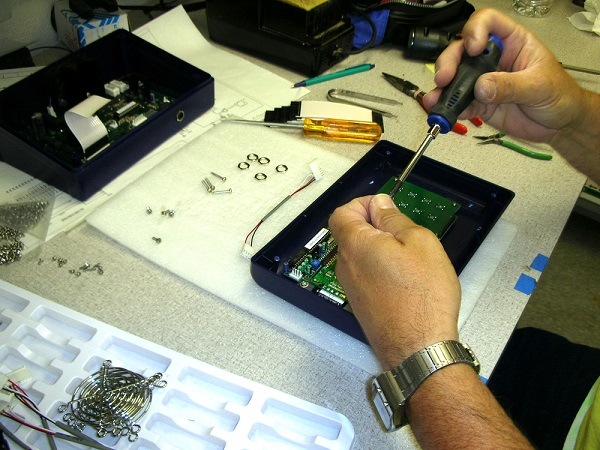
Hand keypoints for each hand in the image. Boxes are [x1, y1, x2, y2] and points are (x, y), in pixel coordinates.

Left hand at [328, 194, 459, 369]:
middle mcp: (346, 266)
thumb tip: (380, 205)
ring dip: (380, 249)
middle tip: (404, 233)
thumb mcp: (419, 242)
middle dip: (375, 226)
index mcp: (355, 244)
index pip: (341, 212)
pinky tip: (406, 280)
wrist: (420, 349)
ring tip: (410, 260)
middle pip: (350, 233)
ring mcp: (351, 287)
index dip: (362, 204)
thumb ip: (394, 218)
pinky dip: (381, 270)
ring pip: (360, 255)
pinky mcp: (361, 304)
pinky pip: (366, 275)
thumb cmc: (422, 300)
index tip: (384, 207)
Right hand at [423, 8, 584, 144]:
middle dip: (449, 62)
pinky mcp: (479, 103)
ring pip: (456, 78)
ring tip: (437, 99)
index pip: (488, 22)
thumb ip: (510, 85)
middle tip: (445, 78)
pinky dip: (450, 109)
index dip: (476, 30)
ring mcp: (484, 81)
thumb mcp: (540, 85)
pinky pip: (460, 104)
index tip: (473, 48)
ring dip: (443, 89)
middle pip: (462, 50)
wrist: (559, 124)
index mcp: (513, 42)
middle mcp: (494, 59)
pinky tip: (446, 113)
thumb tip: (482, 86)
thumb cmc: (559, 94)